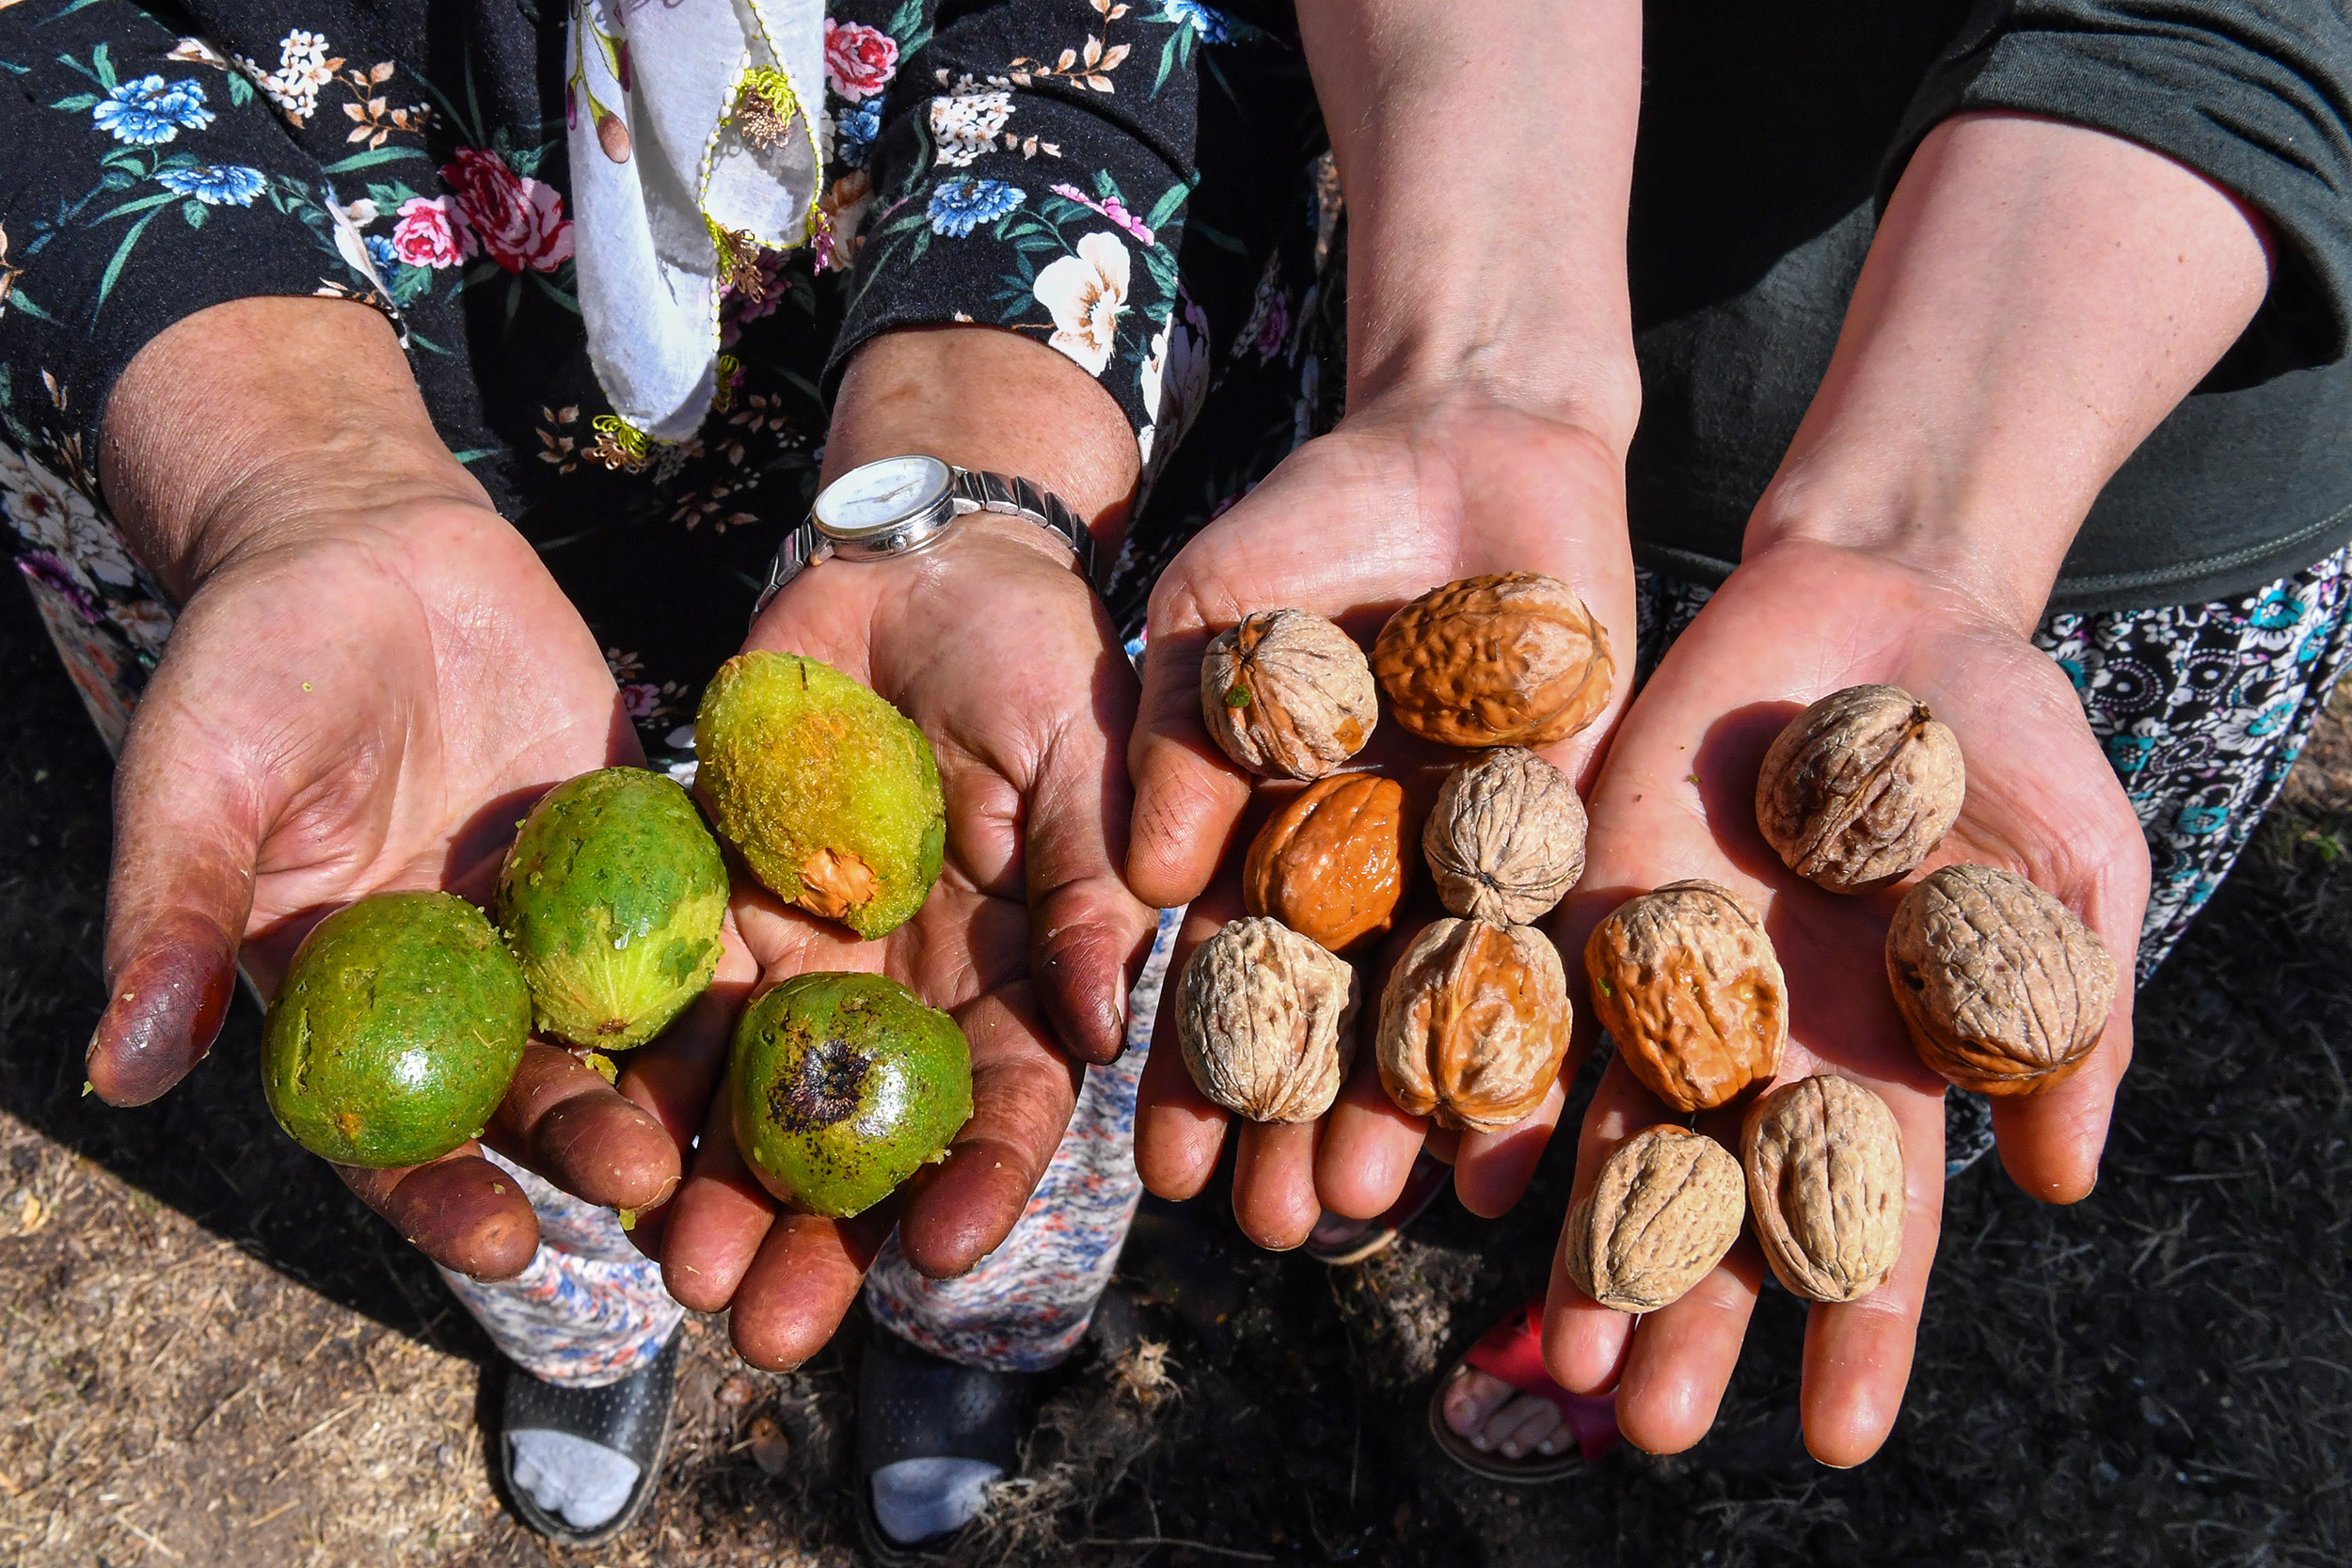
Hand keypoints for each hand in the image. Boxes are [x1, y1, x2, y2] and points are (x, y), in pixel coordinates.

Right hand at [86, 298, 678, 1278]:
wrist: (362, 537)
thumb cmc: (249, 663)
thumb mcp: (194, 784)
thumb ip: (171, 919)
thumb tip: (121, 1074)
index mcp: (349, 997)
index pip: (395, 1127)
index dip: (443, 1192)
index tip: (502, 1243)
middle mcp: (462, 978)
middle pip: (528, 1088)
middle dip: (583, 1144)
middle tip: (647, 1185)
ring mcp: (557, 914)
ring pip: (623, 1018)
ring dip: (675, 1077)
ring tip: (730, 1125)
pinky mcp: (638, 840)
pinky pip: (694, 907)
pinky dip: (738, 955)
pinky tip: (797, 999)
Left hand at [636, 323, 1157, 1368]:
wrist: (918, 563)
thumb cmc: (1036, 656)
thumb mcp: (1090, 760)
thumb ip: (1091, 886)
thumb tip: (1107, 1028)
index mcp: (1020, 975)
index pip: (1007, 1105)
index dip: (979, 1184)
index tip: (936, 1258)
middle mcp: (912, 993)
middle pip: (866, 1137)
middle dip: (821, 1236)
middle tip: (766, 1329)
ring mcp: (811, 955)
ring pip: (759, 1097)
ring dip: (720, 1189)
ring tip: (674, 1273)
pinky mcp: (716, 901)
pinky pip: (674, 999)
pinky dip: (642, 1071)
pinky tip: (602, 1137)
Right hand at [1127, 389, 1636, 1248]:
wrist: (1473, 440)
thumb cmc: (1312, 523)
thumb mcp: (1209, 616)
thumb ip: (1175, 740)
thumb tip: (1151, 882)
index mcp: (1271, 842)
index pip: (1223, 979)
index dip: (1191, 1073)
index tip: (1164, 1168)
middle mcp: (1368, 876)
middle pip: (1331, 1025)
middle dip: (1298, 1128)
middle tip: (1273, 1228)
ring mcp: (1471, 866)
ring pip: (1434, 1016)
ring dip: (1400, 1115)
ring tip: (1369, 1208)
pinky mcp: (1573, 838)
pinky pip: (1556, 959)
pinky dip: (1537, 1049)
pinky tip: (1511, 1144)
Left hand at [1540, 539, 2147, 1464]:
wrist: (1880, 601)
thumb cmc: (2003, 738)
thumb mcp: (2073, 865)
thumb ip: (2067, 1017)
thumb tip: (2060, 1184)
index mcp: (1879, 1052)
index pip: (1868, 1218)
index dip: (1857, 1331)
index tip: (1839, 1439)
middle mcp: (1757, 1035)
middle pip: (1717, 1201)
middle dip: (1686, 1314)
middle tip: (1645, 1423)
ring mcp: (1661, 967)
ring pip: (1610, 1127)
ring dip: (1578, 1241)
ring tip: (1556, 1351)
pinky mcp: (1582, 884)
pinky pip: (1530, 995)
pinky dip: (1497, 1082)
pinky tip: (1464, 1173)